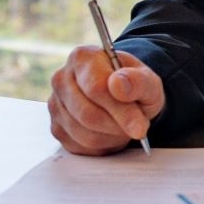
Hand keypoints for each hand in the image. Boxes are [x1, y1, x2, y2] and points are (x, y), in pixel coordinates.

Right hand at [48, 46, 163, 154]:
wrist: (124, 96)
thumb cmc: (133, 86)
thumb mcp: (147, 81)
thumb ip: (138, 81)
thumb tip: (118, 85)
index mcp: (83, 58)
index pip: (96, 88)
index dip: (121, 110)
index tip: (140, 125)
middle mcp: (62, 79)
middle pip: (88, 114)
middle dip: (117, 126)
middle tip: (137, 128)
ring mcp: (56, 104)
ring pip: (84, 134)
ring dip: (111, 137)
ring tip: (124, 126)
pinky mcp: (57, 127)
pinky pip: (80, 146)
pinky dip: (102, 145)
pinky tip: (111, 133)